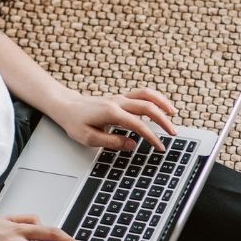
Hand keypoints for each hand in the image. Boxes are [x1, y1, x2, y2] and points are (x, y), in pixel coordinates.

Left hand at [52, 87, 179, 151]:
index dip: (152, 137)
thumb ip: (112, 142)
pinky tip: (161, 107)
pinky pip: (141, 94)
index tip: (160, 147)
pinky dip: (154, 98)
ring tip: (173, 113)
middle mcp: (118, 102)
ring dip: (162, 102)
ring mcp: (120, 97)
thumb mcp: (88, 138)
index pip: (138, 125)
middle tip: (173, 133)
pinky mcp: (120, 97)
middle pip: (148, 107)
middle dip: (163, 120)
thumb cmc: (75, 122)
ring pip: (146, 94)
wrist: (66, 106)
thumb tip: (132, 145)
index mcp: (111, 113)